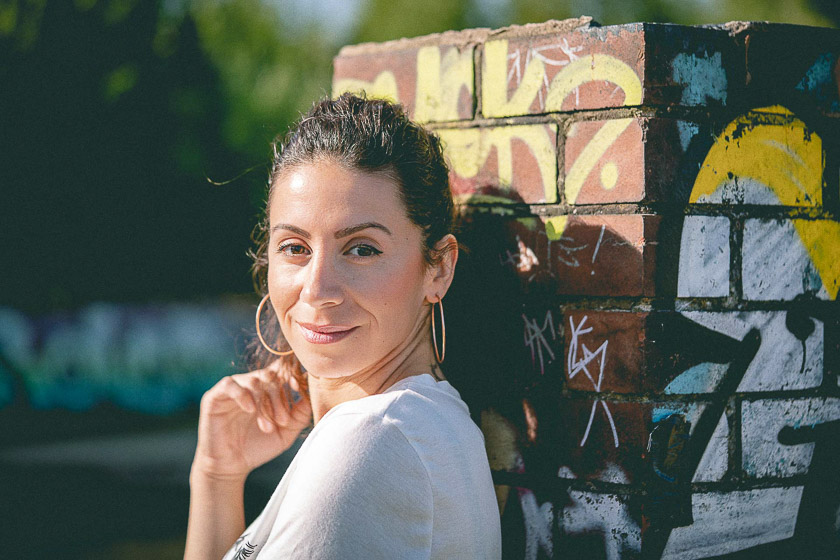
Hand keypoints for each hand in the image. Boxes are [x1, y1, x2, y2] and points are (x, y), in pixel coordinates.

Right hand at [191, 361, 311, 481]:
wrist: (232, 467)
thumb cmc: (259, 447)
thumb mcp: (286, 432)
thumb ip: (300, 414)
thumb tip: (312, 394)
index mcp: (267, 390)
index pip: (281, 370)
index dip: (291, 374)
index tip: (299, 387)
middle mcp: (250, 386)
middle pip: (270, 375)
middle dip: (280, 397)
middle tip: (283, 421)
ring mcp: (232, 389)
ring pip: (253, 380)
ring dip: (264, 402)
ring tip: (268, 426)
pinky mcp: (214, 397)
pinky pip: (229, 384)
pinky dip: (243, 395)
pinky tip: (251, 410)